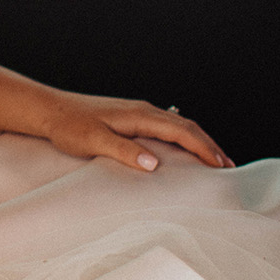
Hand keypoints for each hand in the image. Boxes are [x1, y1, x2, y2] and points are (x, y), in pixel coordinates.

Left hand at [36, 89, 231, 171]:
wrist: (50, 110)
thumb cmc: (69, 126)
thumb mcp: (93, 141)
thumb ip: (123, 151)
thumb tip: (154, 164)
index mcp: (139, 115)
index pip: (182, 131)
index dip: (204, 148)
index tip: (222, 166)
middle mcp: (143, 110)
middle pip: (186, 126)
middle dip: (209, 146)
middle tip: (229, 169)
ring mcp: (138, 112)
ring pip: (178, 125)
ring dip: (198, 142)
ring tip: (215, 162)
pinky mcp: (131, 118)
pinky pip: (166, 127)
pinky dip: (182, 139)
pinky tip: (184, 151)